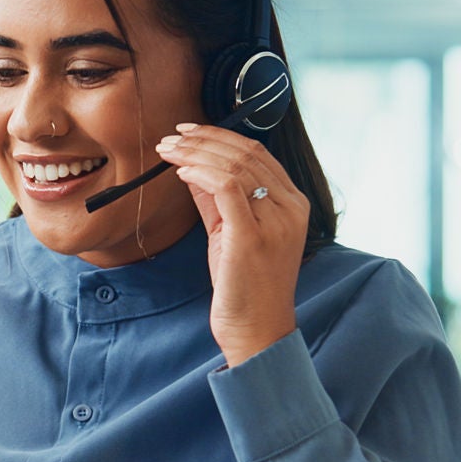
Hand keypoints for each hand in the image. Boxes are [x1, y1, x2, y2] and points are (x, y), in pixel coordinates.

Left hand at [156, 122, 308, 366]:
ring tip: (167, 150)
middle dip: (203, 139)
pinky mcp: (252, 236)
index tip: (189, 132)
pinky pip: (226, 186)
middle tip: (171, 137)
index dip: (221, 136)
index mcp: (293, 204)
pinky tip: (180, 171)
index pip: (258, 154)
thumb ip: (216, 200)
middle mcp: (290, 208)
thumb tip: (191, 168)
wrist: (257, 329)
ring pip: (234, 165)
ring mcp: (275, 221)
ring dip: (195, 152)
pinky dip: (200, 171)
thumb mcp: (230, 233)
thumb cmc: (245, 286)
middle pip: (246, 153)